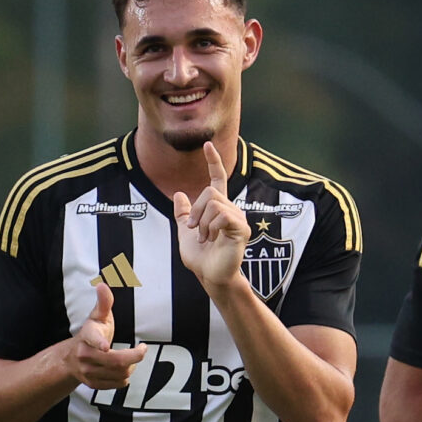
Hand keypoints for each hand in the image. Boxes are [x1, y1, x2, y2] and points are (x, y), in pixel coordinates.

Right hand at [61, 280, 146, 389]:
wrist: (71, 359)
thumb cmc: (91, 334)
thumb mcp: (97, 317)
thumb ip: (103, 302)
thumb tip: (102, 285)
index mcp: (87, 336)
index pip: (92, 339)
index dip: (99, 342)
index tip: (106, 346)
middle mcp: (85, 355)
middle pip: (115, 361)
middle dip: (135, 356)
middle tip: (142, 349)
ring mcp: (88, 371)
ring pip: (119, 373)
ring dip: (131, 367)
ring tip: (132, 359)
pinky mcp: (93, 384)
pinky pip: (117, 384)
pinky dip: (125, 377)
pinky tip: (124, 369)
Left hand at [172, 140, 252, 293]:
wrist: (210, 276)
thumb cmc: (201, 259)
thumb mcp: (185, 233)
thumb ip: (183, 215)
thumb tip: (179, 195)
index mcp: (218, 208)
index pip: (218, 179)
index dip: (213, 162)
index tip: (207, 145)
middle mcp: (231, 210)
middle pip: (209, 192)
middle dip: (195, 212)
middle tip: (194, 230)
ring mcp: (238, 218)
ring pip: (214, 203)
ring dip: (202, 223)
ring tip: (205, 238)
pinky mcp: (242, 229)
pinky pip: (221, 215)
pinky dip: (211, 227)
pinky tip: (213, 239)